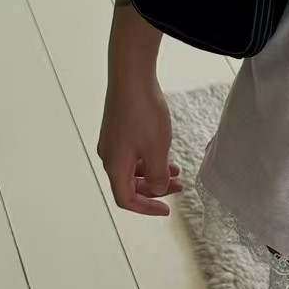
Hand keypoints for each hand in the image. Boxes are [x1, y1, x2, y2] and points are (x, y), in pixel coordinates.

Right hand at [98, 73, 181, 215]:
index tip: (167, 210)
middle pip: (129, 185)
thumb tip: (157, 188)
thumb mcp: (156, 150)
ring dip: (154, 174)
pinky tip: (166, 153)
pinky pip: (133, 154)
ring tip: (177, 171)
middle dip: (154, 190)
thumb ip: (157, 176)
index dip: (146, 208)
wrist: (131, 78)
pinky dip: (149, 159)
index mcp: (115, 166)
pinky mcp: (119, 130)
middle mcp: (109, 156)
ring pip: (133, 169)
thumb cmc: (143, 114)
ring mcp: (113, 142)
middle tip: (179, 188)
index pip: (126, 200)